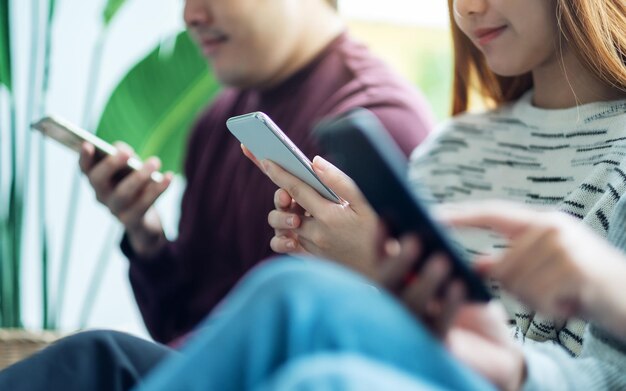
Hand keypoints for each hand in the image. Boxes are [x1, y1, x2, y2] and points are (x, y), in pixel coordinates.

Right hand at [79, 142, 172, 257]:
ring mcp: (115, 210)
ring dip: (140, 176)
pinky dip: (158, 189)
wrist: (144, 222)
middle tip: (127, 152)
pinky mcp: (132, 221)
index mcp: (97, 180)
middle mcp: (101, 195)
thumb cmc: (136, 186)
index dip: (84, 157)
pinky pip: (144, 205)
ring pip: (123, 193)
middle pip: (98, 180)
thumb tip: (125, 151)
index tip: (88, 144)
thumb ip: (125, 157)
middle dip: (112, 164)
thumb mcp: (130, 169)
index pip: (85, 168)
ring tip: (155, 161)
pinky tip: (169, 176)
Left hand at [262, 156, 379, 277]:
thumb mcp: (364, 204)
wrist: (379, 272)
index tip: (266, 161)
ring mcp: (310, 247)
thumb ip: (340, 182)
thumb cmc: (374, 234)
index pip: (296, 189)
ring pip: (281, 228)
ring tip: (297, 209)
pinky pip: (284, 245)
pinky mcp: (308, 258)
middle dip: (281, 196)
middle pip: (283, 210)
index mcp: (328, 216)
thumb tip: (316, 162)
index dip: (279, 173)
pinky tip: (295, 228)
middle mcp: (315, 233)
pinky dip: (284, 235)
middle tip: (289, 190)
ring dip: (283, 216)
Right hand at [376, 233, 524, 390]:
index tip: (387, 219)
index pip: (381, 262)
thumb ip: (439, 253)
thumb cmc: (473, 307)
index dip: (380, 241)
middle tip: (415, 239)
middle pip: (386, 285)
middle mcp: (400, 307)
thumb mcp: (456, 273)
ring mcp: (415, 330)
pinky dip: (447, 305)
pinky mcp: (436, 350)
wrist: (498, 349)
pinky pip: (437, 327)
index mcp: (401, 285)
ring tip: (443, 259)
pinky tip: (459, 286)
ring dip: (424, 281)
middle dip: (398, 261)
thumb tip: (432, 223)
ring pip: (409, 306)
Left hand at [440, 201, 625, 334]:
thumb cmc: (585, 284)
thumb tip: (476, 265)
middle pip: (503, 265)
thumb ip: (513, 260)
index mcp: (542, 223)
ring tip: (564, 297)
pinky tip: (571, 305)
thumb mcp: (548, 266)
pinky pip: (539, 297)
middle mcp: (552, 227)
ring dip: (538, 301)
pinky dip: (552, 309)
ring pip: (519, 283)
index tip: (432, 216)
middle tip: (552, 293)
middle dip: (520, 289)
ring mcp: (564, 245)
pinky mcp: (574, 268)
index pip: (493, 212)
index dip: (462, 215)